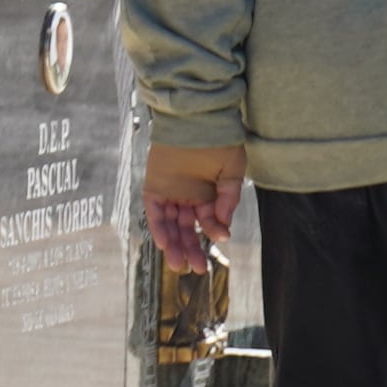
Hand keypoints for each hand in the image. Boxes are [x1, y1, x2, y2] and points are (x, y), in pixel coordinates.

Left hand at [144, 143, 245, 271]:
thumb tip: (223, 229)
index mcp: (207, 194)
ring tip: (178, 264)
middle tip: (196, 268)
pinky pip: (154, 211)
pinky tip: (165, 244)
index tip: (222, 237)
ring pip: (170, 224)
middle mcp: (187, 196)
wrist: (198, 118)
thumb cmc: (220, 141)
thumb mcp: (232, 172)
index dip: (214, 230)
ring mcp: (170, 192)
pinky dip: (159, 228)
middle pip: (187, 229)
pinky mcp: (154, 186)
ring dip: (174, 244)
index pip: (208, 220)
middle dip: (191, 248)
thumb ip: (228, 200)